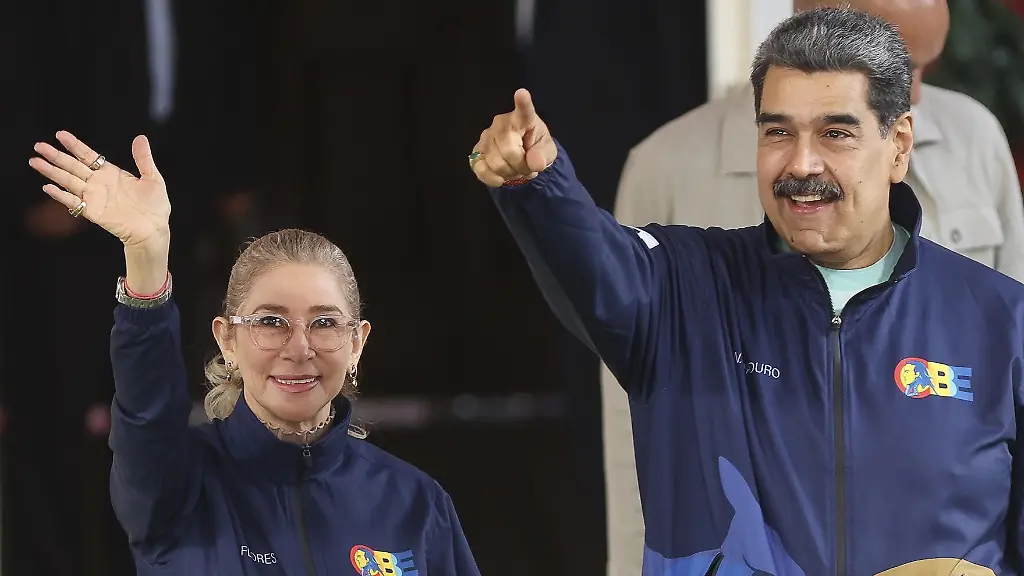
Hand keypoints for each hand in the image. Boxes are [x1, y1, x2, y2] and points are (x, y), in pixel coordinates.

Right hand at [28, 131, 170, 250]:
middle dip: (55, 156)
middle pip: (72, 166)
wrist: (156, 229)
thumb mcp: (152, 178)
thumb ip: (143, 159)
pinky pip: (74, 202)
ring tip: (35, 161)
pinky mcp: (93, 212)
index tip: (60, 134)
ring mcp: (94, 197)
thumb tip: (141, 138)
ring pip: (68, 181)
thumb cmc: (155, 206)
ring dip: (51, 172)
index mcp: (110, 173)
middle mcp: (98, 184)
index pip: (88, 156)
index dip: (74, 145)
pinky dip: (61, 196)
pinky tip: (48, 187)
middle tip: (38, 146)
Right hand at [471, 88, 556, 186]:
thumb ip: (543, 155)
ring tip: (516, 170)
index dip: (522, 103)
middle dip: (521, 167)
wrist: (521, 157)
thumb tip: (535, 164)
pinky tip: (501, 178)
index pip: (523, 110)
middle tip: (528, 169)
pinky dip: (492, 179)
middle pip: (509, 152)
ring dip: (509, 174)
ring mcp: (486, 137)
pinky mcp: (476, 151)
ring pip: (496, 164)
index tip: (522, 93)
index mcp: (523, 118)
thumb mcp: (548, 151)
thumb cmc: (535, 147)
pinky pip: (480, 169)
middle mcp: (500, 124)